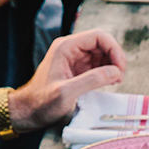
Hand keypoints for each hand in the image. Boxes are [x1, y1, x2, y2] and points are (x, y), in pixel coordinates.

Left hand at [7, 30, 125, 131]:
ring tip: (116, 80)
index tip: (120, 66)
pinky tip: (110, 82)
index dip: (114, 49)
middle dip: (115, 58)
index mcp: (65, 47)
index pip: (98, 36)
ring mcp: (74, 59)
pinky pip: (97, 65)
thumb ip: (91, 80)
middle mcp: (70, 49)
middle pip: (102, 44)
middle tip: (120, 75)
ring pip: (102, 54)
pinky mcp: (77, 70)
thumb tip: (115, 72)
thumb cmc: (40, 102)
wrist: (28, 111)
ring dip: (112, 65)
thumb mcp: (66, 92)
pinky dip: (107, 72)